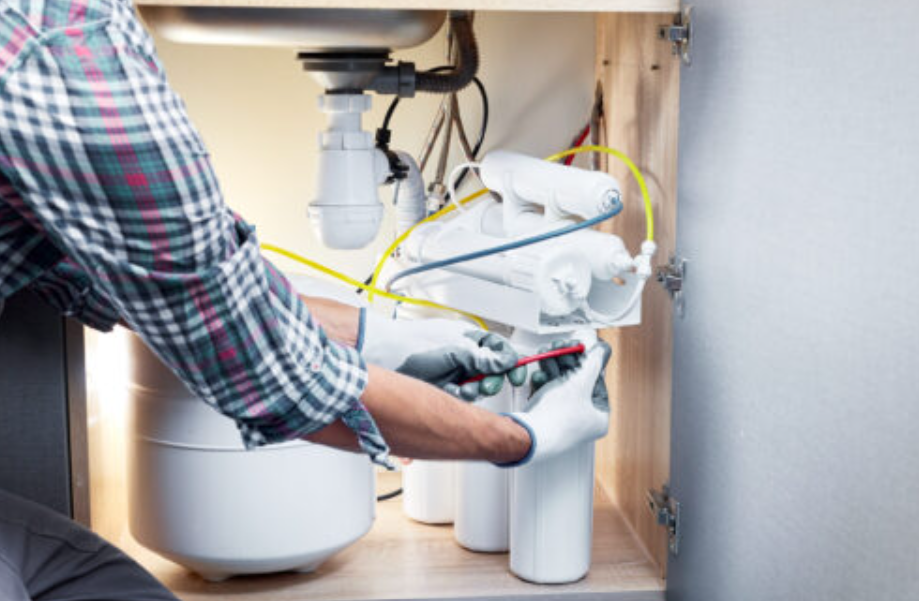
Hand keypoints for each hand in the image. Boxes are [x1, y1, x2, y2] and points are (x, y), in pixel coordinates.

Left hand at [359, 309, 519, 400]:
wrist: (384, 357)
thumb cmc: (414, 344)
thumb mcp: (455, 350)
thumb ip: (483, 358)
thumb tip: (507, 361)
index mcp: (470, 339)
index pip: (500, 350)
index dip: (512, 361)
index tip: (516, 373)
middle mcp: (464, 355)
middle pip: (492, 372)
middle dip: (490, 380)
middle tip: (485, 383)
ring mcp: (455, 373)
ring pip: (478, 388)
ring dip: (473, 390)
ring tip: (462, 388)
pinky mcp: (444, 389)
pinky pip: (461, 398)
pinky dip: (458, 397)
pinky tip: (449, 392)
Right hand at [502, 339, 610, 465]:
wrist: (528, 435)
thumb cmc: (557, 416)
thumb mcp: (580, 383)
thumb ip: (593, 363)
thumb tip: (603, 351)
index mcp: (598, 418)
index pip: (598, 384)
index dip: (589, 364)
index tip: (581, 351)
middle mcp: (582, 422)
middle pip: (578, 383)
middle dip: (567, 363)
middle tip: (562, 349)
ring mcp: (563, 421)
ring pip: (560, 387)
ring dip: (553, 369)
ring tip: (547, 355)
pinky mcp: (545, 418)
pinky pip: (547, 395)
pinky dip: (544, 382)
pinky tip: (539, 374)